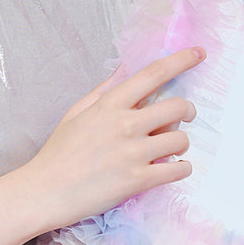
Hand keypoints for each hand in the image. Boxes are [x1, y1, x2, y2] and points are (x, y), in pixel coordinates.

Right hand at [23, 46, 204, 230]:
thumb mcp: (77, 112)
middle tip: (184, 117)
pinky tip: (172, 168)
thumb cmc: (59, 152)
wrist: (44, 191)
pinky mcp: (138, 180)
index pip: (153, 74)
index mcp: (110, 104)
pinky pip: (178, 169)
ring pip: (181, 139)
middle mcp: (125, 124)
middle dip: (187, 110)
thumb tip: (123, 70)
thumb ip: (104, 91)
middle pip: (178, 107)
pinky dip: (181, 169)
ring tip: (169, 149)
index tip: (199, 53)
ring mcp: (133, 152)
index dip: (181, 60)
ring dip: (181, 144)